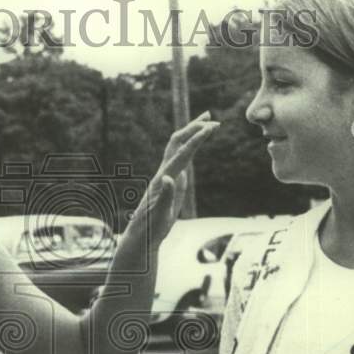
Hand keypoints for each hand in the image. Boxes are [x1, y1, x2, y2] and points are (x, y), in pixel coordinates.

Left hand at [130, 111, 219, 248]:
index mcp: (164, 178)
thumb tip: (169, 177)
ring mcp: (166, 175)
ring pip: (178, 148)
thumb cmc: (151, 228)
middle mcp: (164, 172)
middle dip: (194, 128)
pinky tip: (194, 146)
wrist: (141, 235)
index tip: (212, 126)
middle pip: (178, 142)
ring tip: (206, 123)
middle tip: (212, 118)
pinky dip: (189, 148)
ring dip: (191, 133)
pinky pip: (179, 159)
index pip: (183, 153)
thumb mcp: (160, 215)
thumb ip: (166, 196)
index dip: (197, 138)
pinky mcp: (169, 181)